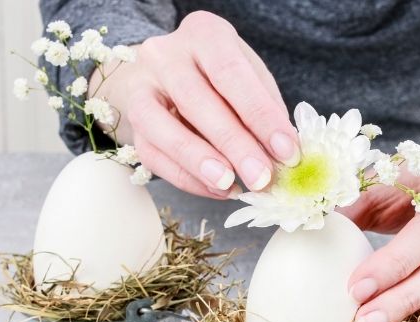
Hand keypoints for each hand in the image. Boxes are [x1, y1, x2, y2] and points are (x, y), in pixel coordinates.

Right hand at [93, 11, 298, 197]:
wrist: (172, 75)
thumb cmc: (223, 77)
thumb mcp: (251, 77)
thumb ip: (266, 110)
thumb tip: (284, 153)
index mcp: (204, 34)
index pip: (231, 74)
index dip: (260, 116)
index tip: (286, 152)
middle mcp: (165, 55)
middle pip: (196, 101)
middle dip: (234, 145)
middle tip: (262, 178)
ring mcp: (141, 88)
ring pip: (163, 128)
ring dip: (200, 163)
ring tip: (230, 186)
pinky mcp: (133, 123)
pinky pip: (154, 156)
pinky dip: (188, 179)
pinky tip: (217, 189)